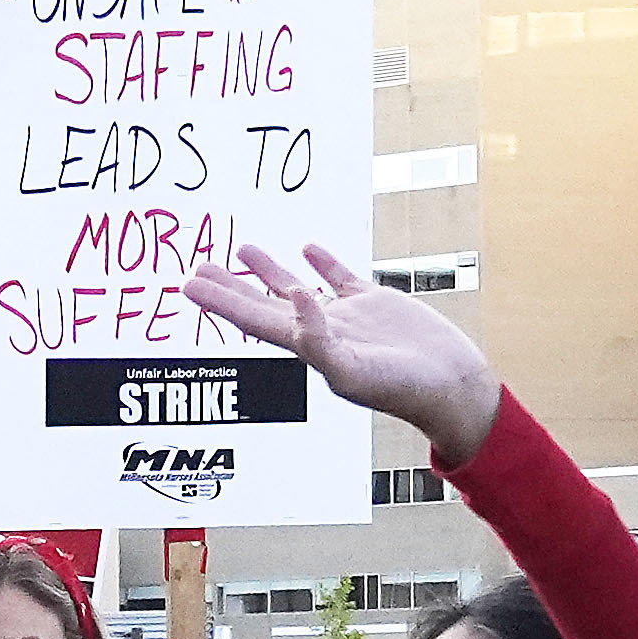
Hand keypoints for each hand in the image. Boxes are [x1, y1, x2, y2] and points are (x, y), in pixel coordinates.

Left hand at [185, 243, 499, 465]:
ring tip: (241, 248)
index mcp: (309, 347)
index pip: (253, 319)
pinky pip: (340, 276)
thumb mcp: (353, 371)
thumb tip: (293, 297)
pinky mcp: (374, 302)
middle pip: (263, 304)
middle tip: (197, 268)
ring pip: (297, 287)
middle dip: (230, 287)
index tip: (188, 283)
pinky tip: (308, 248)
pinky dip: (322, 262)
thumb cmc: (402, 390)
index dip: (220, 302)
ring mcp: (347, 316)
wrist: (448, 387)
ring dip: (268, 270)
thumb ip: (318, 340)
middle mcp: (321, 331)